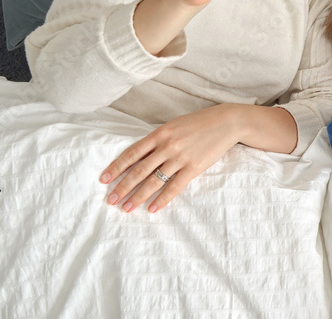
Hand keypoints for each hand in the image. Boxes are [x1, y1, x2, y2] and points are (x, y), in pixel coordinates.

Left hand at [99, 104, 245, 211]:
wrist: (226, 122)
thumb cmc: (199, 123)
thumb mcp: (174, 125)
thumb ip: (158, 139)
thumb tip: (140, 156)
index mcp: (160, 134)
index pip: (132, 153)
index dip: (116, 168)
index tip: (104, 180)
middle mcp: (167, 146)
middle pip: (139, 170)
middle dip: (122, 187)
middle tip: (110, 200)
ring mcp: (180, 158)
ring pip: (153, 181)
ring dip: (138, 196)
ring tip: (126, 208)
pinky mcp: (194, 168)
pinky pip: (174, 187)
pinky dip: (162, 199)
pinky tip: (153, 208)